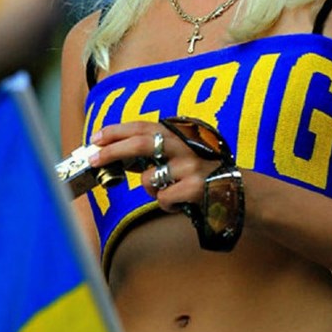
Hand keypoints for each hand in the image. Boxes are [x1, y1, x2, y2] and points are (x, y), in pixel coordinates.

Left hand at [89, 121, 217, 211]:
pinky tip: (180, 202)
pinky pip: (162, 199)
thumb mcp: (180, 156)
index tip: (96, 138)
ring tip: (165, 190)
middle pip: (141, 143)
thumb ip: (154, 154)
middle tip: (93, 158)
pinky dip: (166, 205)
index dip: (117, 131)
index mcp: (178, 134)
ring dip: (149, 189)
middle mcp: (184, 146)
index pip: (142, 126)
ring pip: (148, 178)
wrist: (238, 192)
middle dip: (113, 150)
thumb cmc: (203, 174)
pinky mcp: (194, 187)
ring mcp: (189, 166)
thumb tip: (118, 157)